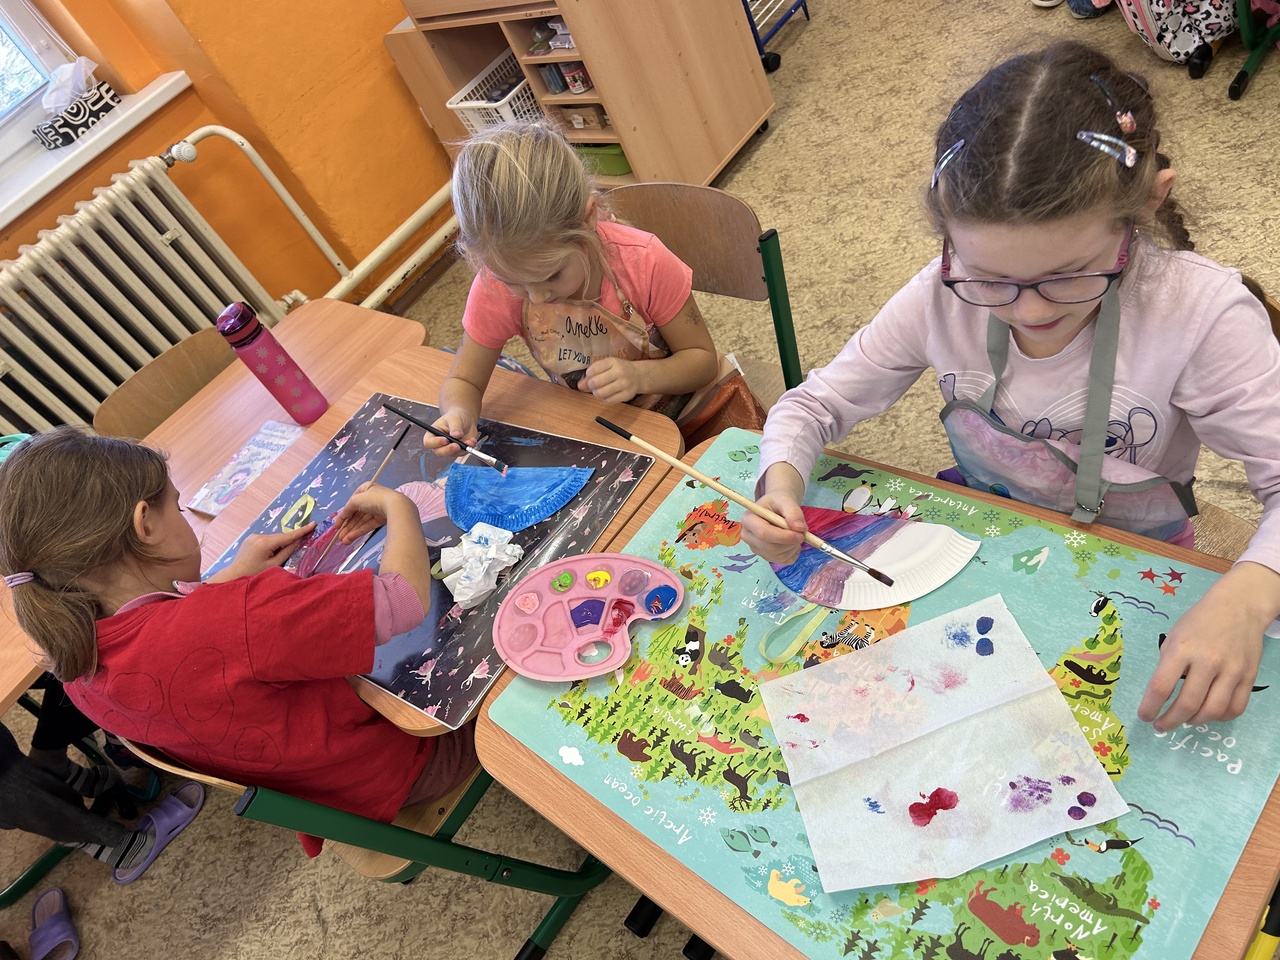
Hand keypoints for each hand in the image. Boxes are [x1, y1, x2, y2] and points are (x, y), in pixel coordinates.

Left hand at [210, 523, 314, 581]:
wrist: (234, 575)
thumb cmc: (255, 573)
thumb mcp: (274, 565)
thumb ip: (287, 552)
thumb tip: (297, 541)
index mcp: (265, 543)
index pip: (288, 536)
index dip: (302, 531)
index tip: (313, 524)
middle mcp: (259, 536)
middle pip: (280, 537)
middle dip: (288, 542)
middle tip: (288, 553)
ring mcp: (254, 536)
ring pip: (274, 538)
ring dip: (278, 545)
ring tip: (272, 558)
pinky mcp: (251, 538)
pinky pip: (266, 539)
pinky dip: (271, 545)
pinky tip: (267, 555)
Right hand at [332, 482, 411, 542]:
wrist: (396, 507)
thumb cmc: (374, 499)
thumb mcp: (355, 500)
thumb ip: (347, 508)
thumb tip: (342, 516)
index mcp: (366, 489)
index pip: (352, 502)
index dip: (344, 514)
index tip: (337, 525)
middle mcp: (371, 498)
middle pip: (356, 514)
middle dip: (347, 526)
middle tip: (339, 537)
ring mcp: (377, 509)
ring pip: (362, 521)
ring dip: (352, 531)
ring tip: (343, 541)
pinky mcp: (382, 519)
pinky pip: (368, 525)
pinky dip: (359, 532)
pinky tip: (350, 539)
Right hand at [423, 408, 476, 457]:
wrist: (466, 419)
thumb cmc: (456, 417)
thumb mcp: (455, 418)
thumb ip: (455, 427)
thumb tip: (456, 435)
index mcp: (433, 433)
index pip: (428, 442)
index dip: (435, 443)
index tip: (445, 440)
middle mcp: (439, 443)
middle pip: (439, 452)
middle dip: (448, 450)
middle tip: (457, 446)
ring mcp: (448, 448)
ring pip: (452, 454)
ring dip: (461, 449)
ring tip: (469, 440)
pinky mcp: (458, 451)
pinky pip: (462, 453)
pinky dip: (468, 448)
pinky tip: (472, 441)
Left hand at [578, 357, 642, 403]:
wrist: (639, 376)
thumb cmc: (619, 370)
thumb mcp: (607, 366)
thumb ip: (593, 374)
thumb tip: (579, 385)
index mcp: (613, 362)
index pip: (593, 369)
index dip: (588, 375)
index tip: (590, 376)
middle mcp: (620, 372)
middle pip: (595, 382)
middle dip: (590, 386)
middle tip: (593, 385)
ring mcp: (624, 384)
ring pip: (601, 393)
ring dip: (596, 393)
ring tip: (599, 390)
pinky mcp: (627, 395)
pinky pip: (608, 401)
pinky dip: (604, 399)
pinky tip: (607, 395)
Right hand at [743, 490, 807, 564]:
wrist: (778, 508)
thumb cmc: (778, 502)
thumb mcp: (786, 500)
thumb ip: (793, 512)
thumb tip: (799, 528)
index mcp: (749, 520)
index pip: (763, 533)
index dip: (783, 536)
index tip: (800, 534)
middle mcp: (748, 536)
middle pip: (770, 548)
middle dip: (790, 543)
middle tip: (803, 534)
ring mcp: (756, 548)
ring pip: (777, 555)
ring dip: (793, 547)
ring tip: (797, 534)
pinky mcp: (766, 556)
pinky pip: (783, 560)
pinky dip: (793, 552)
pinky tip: (793, 541)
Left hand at [1137, 564, 1274, 730]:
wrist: (1239, 607)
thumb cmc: (1199, 621)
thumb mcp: (1174, 636)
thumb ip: (1167, 664)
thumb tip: (1161, 694)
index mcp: (1182, 649)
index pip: (1161, 686)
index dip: (1150, 707)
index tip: (1144, 716)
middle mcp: (1208, 661)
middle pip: (1188, 704)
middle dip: (1170, 721)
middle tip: (1161, 726)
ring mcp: (1232, 670)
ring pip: (1213, 711)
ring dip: (1195, 722)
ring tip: (1184, 720)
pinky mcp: (1249, 677)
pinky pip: (1235, 708)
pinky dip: (1220, 717)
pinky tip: (1208, 714)